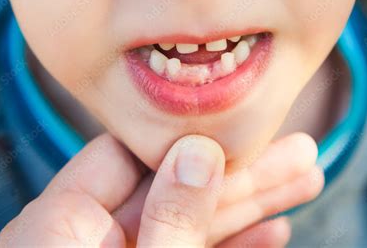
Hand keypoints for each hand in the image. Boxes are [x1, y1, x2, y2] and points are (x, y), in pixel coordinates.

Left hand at [0, 133, 322, 246]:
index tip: (243, 129)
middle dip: (243, 175)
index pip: (129, 154)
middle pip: (174, 188)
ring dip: (251, 208)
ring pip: (191, 222)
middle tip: (301, 153)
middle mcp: (87, 238)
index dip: (188, 139)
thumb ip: (169, 218)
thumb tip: (199, 150)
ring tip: (305, 181)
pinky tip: (274, 233)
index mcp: (61, 224)